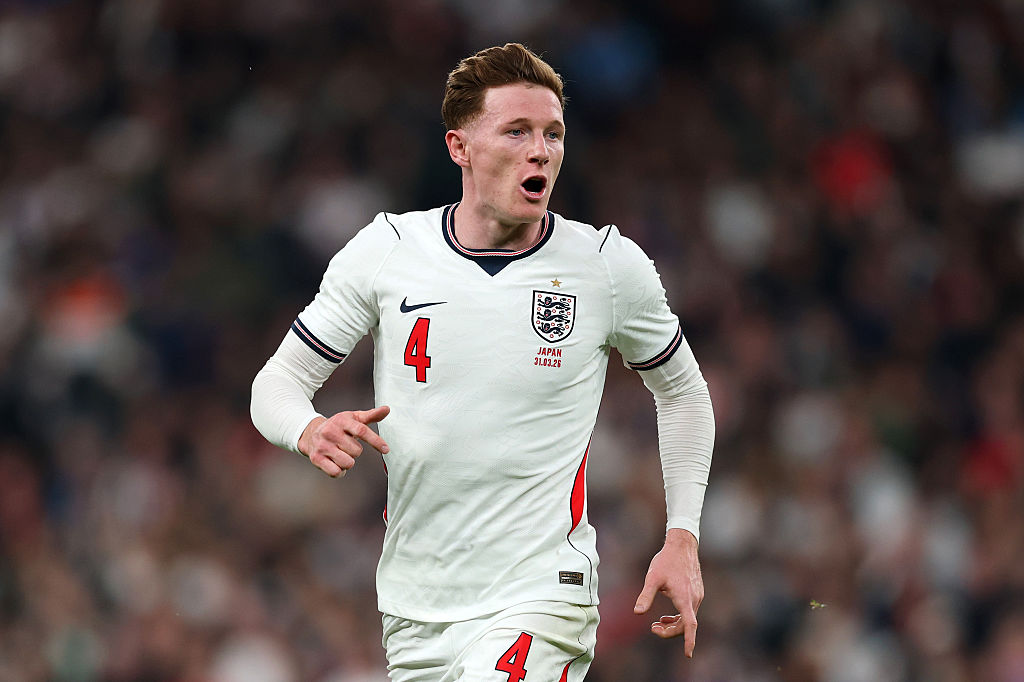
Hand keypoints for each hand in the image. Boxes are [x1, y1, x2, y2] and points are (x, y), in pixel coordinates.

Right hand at [297, 406, 390, 476]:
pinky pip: (336, 472)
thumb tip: (387, 409)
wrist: (310, 432)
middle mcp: (331, 432)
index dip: (375, 441)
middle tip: (347, 445)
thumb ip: (371, 416)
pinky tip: (335, 463)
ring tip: (341, 453)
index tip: (386, 449)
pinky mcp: (316, 458)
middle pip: (356, 451)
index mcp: (342, 420)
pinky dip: (340, 471)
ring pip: (347, 463)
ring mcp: (322, 446)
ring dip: (348, 461)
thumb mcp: (353, 418)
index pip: (361, 431)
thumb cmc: (337, 426)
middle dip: (355, 451)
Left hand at [633, 528, 703, 656]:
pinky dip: (679, 616)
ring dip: (674, 624)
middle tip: (652, 628)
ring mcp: (698, 595)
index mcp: (685, 597)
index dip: (689, 640)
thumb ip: (646, 596)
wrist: (682, 544)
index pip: (690, 625)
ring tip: (657, 623)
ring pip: (689, 618)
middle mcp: (694, 598)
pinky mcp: (697, 591)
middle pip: (686, 624)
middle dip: (670, 631)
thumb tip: (637, 613)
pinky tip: (666, 615)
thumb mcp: (653, 578)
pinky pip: (690, 610)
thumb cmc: (666, 560)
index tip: (688, 654)